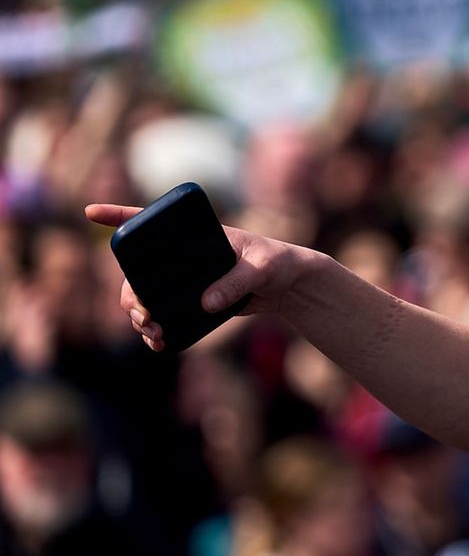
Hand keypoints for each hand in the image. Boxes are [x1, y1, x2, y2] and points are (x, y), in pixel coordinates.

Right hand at [85, 203, 320, 351]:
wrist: (289, 286)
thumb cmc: (277, 262)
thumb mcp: (261, 267)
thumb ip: (235, 281)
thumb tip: (204, 303)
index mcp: (194, 235)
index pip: (151, 220)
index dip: (120, 216)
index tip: (91, 212)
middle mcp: (182, 257)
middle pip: (138, 272)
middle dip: (131, 295)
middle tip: (143, 316)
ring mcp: (185, 280)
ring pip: (147, 296)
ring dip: (140, 316)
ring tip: (152, 333)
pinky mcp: (193, 302)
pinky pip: (165, 314)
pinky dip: (156, 330)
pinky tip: (158, 343)